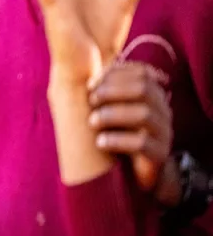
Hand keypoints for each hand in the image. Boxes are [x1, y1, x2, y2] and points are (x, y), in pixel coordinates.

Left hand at [89, 61, 171, 191]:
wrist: (131, 171)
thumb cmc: (114, 130)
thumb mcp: (106, 107)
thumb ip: (97, 88)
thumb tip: (72, 64)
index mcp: (151, 93)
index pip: (140, 72)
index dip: (114, 74)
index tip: (89, 84)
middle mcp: (162, 110)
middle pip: (144, 89)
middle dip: (112, 91)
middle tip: (90, 101)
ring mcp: (164, 132)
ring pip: (144, 114)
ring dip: (112, 115)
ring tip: (91, 122)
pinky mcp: (160, 154)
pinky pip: (142, 143)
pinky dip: (117, 140)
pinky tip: (100, 142)